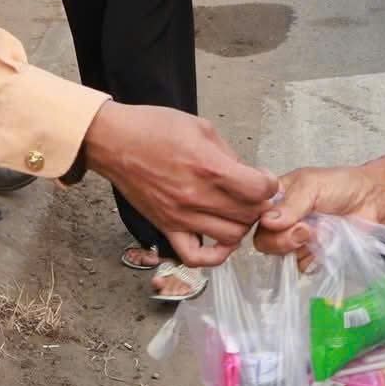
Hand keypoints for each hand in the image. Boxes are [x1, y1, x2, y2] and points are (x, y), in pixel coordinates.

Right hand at [79, 102, 277, 266]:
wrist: (115, 141)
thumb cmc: (155, 128)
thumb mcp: (202, 128)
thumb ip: (229, 154)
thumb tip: (248, 175)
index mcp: (210, 167)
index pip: (260, 190)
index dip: (270, 184)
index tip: (263, 179)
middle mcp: (197, 196)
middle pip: (249, 215)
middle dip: (258, 204)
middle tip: (251, 194)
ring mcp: (181, 216)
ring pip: (231, 237)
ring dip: (241, 225)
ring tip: (235, 211)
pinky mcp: (166, 227)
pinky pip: (195, 257)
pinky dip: (214, 256)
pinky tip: (219, 240)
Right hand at [254, 165, 384, 258]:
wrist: (372, 201)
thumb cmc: (342, 186)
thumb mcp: (312, 185)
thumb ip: (290, 203)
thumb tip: (267, 222)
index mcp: (276, 199)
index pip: (254, 217)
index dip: (264, 223)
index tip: (281, 220)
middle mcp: (282, 220)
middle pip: (264, 241)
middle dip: (284, 239)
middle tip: (306, 229)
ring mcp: (296, 239)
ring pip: (282, 257)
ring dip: (302, 248)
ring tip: (321, 233)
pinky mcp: (311, 255)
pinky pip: (302, 266)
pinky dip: (314, 257)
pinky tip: (326, 244)